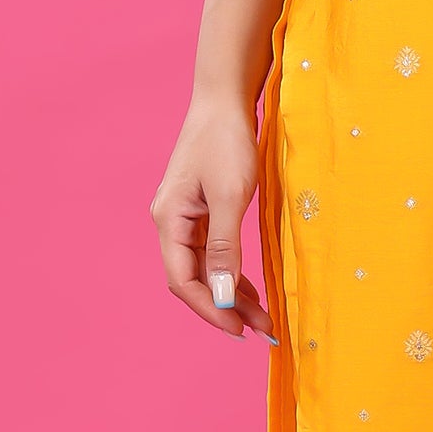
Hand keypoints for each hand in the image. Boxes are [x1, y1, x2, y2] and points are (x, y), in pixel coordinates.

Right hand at [151, 94, 276, 338]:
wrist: (224, 100)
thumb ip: (225, 247)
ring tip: (262, 318)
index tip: (240, 331)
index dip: (211, 309)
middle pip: (194, 279)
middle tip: (261, 330)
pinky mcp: (201, 211)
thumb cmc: (227, 141)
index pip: (184, 281)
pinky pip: (213, 253)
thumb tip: (224, 295)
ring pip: (206, 269)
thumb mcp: (230, 196)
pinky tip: (252, 289)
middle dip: (226, 308)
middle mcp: (171, 223)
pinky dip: (232, 273)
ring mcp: (184, 218)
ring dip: (232, 294)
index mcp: (169, 220)